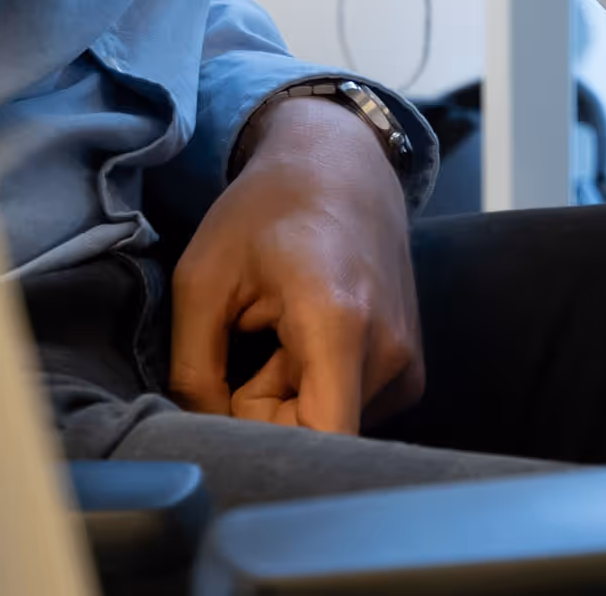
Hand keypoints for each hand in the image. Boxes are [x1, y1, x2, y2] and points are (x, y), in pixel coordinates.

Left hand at [166, 94, 422, 433]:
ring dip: (290, 401)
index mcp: (338, 322)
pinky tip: (308, 340)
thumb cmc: (265, 210)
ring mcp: (408, 363)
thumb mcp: (202, 280)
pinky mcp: (411, 370)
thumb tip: (204, 440)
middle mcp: (389, 351)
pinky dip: (317, 390)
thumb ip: (194, 372)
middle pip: (316, 439)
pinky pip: (350, 412)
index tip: (229, 402)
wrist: (339, 162)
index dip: (264, 443)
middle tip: (249, 350)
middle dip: (266, 415)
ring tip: (280, 336)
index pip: (322, 440)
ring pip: (331, 428)